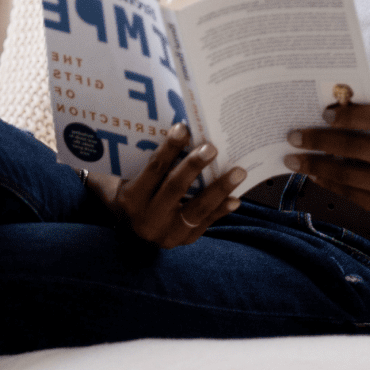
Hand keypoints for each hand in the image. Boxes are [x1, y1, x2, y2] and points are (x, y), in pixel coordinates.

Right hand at [102, 123, 245, 247]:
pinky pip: (206, 223)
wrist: (131, 229)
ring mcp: (167, 234)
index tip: (183, 129)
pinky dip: (221, 210)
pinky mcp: (184, 240)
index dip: (169, 149)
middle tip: (212, 148)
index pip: (153, 170)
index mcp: (131, 199)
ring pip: (196, 209)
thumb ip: (148, 162)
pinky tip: (235, 198)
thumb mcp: (130, 179)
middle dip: (194, 166)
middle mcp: (148, 219)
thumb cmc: (134, 192)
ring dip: (219, 189)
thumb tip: (179, 134)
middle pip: (175, 188)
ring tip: (238, 172)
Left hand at [284, 99, 369, 230]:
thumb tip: (324, 107)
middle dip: (318, 141)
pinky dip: (327, 182)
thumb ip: (369, 118)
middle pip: (355, 147)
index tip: (323, 113)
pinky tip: (312, 175)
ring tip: (292, 159)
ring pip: (346, 175)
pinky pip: (350, 194)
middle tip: (292, 136)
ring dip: (314, 166)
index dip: (349, 115)